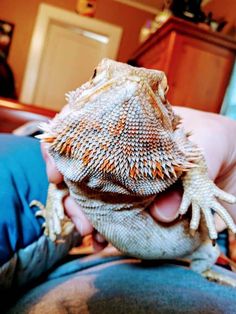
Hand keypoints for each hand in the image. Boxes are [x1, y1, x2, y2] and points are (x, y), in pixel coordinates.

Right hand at [41, 106, 235, 249]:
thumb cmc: (222, 143)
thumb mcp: (211, 144)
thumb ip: (190, 170)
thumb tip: (162, 211)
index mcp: (133, 125)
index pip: (86, 125)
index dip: (63, 145)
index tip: (56, 171)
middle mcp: (124, 152)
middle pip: (81, 165)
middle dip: (70, 191)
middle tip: (78, 215)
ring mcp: (129, 179)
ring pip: (91, 194)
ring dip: (82, 214)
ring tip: (88, 232)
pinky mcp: (139, 203)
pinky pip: (114, 217)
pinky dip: (104, 231)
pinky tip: (102, 243)